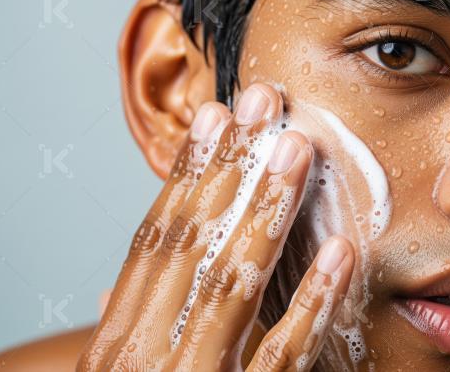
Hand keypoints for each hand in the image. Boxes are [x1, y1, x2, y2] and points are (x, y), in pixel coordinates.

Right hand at [78, 83, 354, 370]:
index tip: (216, 117)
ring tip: (297, 149)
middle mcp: (146, 355)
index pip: (154, 241)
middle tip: (263, 102)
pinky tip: (340, 254)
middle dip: (230, 166)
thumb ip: (127, 334)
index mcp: (117, 341)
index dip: (187, 173)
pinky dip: (312, 302)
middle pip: (193, 243)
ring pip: (233, 282)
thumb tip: (109, 296)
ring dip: (267, 209)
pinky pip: (283, 355)